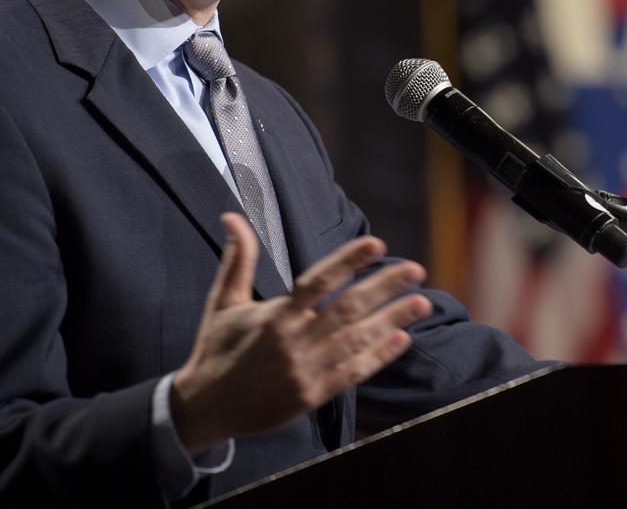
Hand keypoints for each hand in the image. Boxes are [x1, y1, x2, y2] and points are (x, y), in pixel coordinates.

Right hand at [170, 213, 432, 452]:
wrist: (204, 408)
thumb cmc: (215, 349)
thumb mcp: (222, 301)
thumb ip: (238, 259)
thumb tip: (232, 216)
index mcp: (275, 315)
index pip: (318, 281)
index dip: (349, 261)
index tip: (376, 244)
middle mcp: (293, 341)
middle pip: (348, 309)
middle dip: (385, 287)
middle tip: (416, 270)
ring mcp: (305, 371)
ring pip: (357, 340)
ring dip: (392, 319)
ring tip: (422, 302)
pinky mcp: (311, 396)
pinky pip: (352, 373)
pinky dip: (378, 356)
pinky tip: (402, 339)